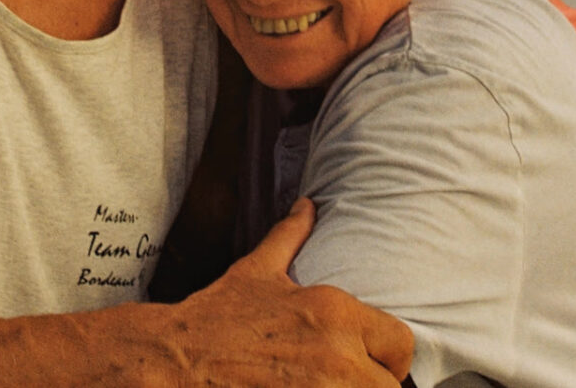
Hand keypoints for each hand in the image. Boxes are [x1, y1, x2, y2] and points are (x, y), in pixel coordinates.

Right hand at [174, 199, 413, 385]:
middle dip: (368, 386)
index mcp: (335, 312)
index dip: (388, 361)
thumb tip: (306, 206)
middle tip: (341, 383)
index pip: (400, 344)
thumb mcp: (257, 272)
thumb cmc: (215, 319)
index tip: (370, 368)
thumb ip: (290, 237)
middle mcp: (337, 352)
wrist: (176, 358)